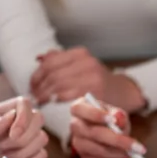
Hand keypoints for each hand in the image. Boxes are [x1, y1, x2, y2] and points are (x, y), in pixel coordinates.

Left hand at [0, 97, 47, 157]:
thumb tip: (11, 116)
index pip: (24, 103)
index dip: (24, 117)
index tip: (13, 135)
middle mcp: (12, 124)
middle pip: (38, 119)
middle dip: (25, 137)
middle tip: (4, 148)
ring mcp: (21, 142)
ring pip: (42, 138)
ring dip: (26, 151)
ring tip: (6, 157)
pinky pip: (42, 156)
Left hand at [30, 47, 146, 111]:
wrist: (124, 92)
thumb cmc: (99, 81)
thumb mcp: (82, 65)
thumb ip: (61, 60)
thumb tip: (39, 59)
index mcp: (81, 54)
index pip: (50, 62)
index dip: (37, 75)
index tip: (32, 85)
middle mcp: (87, 62)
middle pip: (53, 74)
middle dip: (39, 87)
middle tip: (34, 96)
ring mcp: (92, 77)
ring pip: (59, 85)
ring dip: (45, 95)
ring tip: (40, 101)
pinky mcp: (95, 92)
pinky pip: (70, 95)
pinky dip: (57, 100)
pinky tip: (52, 104)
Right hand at [70, 97, 140, 157]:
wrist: (105, 129)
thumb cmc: (110, 117)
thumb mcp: (116, 112)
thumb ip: (118, 115)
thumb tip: (118, 118)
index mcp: (78, 109)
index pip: (82, 110)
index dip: (97, 115)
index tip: (113, 120)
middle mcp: (75, 126)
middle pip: (93, 134)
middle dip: (117, 140)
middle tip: (136, 146)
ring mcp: (78, 144)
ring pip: (97, 151)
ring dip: (118, 154)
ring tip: (134, 154)